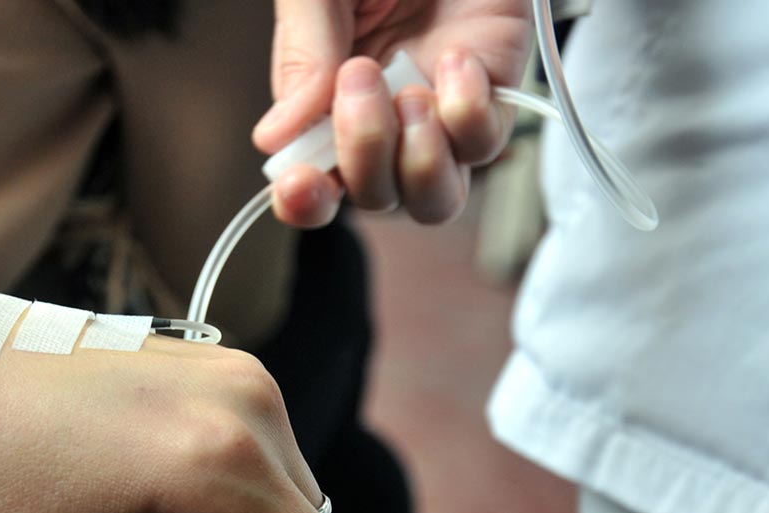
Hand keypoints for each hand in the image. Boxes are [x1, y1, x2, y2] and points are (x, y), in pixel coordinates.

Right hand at [255, 0, 531, 226]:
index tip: (299, 184)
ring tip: (409, 94)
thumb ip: (300, 54)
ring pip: (434, 198)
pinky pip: (484, 143)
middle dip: (365, 159)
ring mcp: (439, 111)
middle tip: (360, 81)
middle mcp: (384, 118)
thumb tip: (275, 136)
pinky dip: (467, 115)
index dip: (304, 201)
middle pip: (377, 198)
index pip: (314, 180)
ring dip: (419, 162)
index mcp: (328, 99)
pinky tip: (453, 59)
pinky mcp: (494, 90)